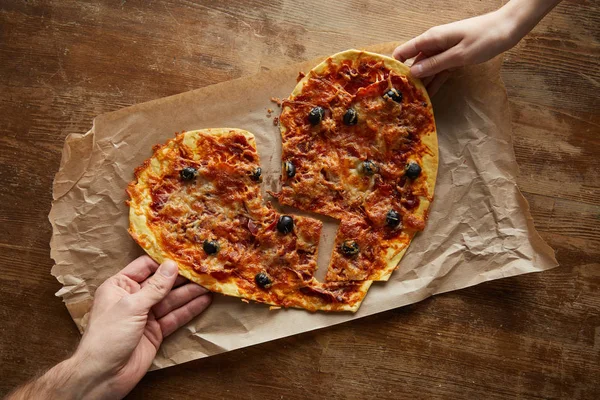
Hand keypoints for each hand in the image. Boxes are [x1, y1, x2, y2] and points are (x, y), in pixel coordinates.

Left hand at [74, 256, 211, 398]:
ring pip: (171, 300)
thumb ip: (155, 287)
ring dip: (190, 293)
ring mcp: (145, 316)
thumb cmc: (108, 336)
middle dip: (182, 278)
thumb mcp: (131, 306)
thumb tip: (172, 266)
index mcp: (119, 286)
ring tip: (209, 284)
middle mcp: (133, 298)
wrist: (103, 375)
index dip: (164, 262)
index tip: (185, 255)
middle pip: (162, 284)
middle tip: (203, 270)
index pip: (145, 267)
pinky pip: (175, 317)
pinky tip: (204, 301)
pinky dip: (189, 309)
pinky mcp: (156, 332)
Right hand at [393, 9, 517, 95]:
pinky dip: (435, 82)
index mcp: (431, 39)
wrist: (508, 29)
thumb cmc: (484, 38)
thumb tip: (413, 73)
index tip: (388, 83)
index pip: (404, 51)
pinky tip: (429, 96)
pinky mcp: (453, 57)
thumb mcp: (459, 55)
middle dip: (408, 80)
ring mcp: (444, 51)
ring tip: (413, 102)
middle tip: (401, 101)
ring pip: (427, 70)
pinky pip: (440, 71)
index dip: (394, 66)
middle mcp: (434, 44)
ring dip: (422, 84)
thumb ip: (435, 64)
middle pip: (414, 63)